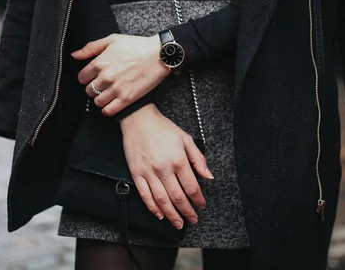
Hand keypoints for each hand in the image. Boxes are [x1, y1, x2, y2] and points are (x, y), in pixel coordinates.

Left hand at [71, 34, 170, 115]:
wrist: (159, 54)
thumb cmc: (137, 45)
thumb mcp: (112, 40)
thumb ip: (91, 48)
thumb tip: (75, 56)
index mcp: (100, 62)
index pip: (82, 77)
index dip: (86, 78)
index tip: (92, 77)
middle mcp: (105, 77)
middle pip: (89, 90)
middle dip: (93, 88)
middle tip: (102, 85)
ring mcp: (116, 89)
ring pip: (97, 101)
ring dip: (100, 99)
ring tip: (108, 94)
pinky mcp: (127, 98)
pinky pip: (108, 111)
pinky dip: (107, 109)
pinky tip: (112, 103)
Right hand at [120, 104, 213, 228]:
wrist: (138, 120)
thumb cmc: (163, 128)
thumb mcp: (186, 139)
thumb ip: (198, 159)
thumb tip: (208, 176)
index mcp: (178, 160)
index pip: (191, 187)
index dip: (198, 200)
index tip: (201, 206)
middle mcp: (164, 169)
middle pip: (178, 197)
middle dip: (187, 212)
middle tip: (192, 220)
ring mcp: (149, 173)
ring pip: (162, 200)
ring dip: (171, 215)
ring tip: (178, 223)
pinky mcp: (136, 173)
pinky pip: (145, 195)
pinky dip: (153, 207)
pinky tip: (159, 214)